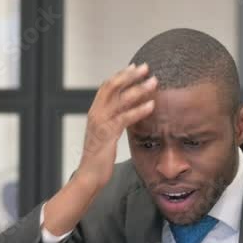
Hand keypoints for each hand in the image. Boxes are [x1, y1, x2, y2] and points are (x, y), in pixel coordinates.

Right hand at [76, 63, 157, 190]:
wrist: (89, 176)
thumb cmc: (100, 158)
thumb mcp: (106, 135)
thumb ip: (114, 121)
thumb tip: (127, 113)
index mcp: (95, 112)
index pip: (106, 86)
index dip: (121, 75)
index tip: (135, 67)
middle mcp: (95, 114)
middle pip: (112, 87)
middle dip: (130, 75)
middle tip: (146, 67)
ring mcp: (100, 123)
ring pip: (120, 100)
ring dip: (139, 89)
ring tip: (154, 82)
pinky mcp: (107, 135)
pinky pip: (125, 118)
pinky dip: (139, 110)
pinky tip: (151, 105)